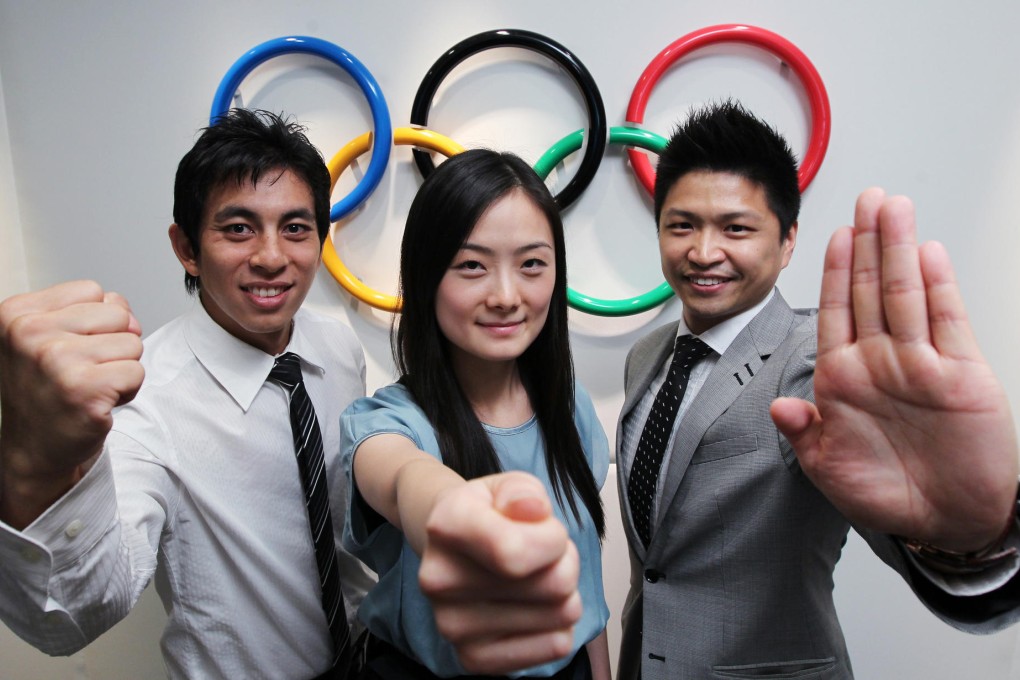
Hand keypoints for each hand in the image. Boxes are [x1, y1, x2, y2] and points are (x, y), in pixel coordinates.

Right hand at [0, 280, 143, 526]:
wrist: (35, 448)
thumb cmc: (49, 388)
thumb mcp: (51, 336)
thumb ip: (92, 312)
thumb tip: (129, 318)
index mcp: (17, 313)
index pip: (93, 291)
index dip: (96, 321)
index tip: (71, 348)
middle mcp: (30, 334)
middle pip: (118, 314)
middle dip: (113, 343)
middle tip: (84, 371)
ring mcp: (56, 362)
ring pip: (132, 343)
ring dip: (121, 368)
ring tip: (90, 386)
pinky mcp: (84, 391)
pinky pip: (137, 372)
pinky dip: (128, 389)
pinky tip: (100, 402)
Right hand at [418, 471, 580, 674]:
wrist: (450, 546)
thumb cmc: (488, 515)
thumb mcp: (506, 485)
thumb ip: (523, 491)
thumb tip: (532, 509)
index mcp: (446, 527)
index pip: (517, 552)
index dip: (552, 539)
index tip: (545, 527)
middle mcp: (439, 580)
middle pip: (553, 585)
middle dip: (565, 563)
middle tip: (543, 553)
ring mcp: (452, 626)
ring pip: (561, 615)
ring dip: (564, 593)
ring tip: (536, 576)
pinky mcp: (472, 658)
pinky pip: (555, 646)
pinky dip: (557, 625)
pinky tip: (533, 606)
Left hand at [771, 189, 1017, 551]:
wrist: (948, 522)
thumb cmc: (886, 496)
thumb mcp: (830, 470)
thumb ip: (805, 435)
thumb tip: (780, 407)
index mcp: (843, 378)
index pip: (835, 312)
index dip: (833, 272)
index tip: (832, 234)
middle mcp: (881, 362)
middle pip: (870, 289)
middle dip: (867, 242)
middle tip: (868, 197)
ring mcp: (921, 364)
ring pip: (906, 294)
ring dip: (899, 250)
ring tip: (894, 208)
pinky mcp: (962, 374)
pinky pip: (948, 322)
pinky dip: (939, 287)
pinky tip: (928, 253)